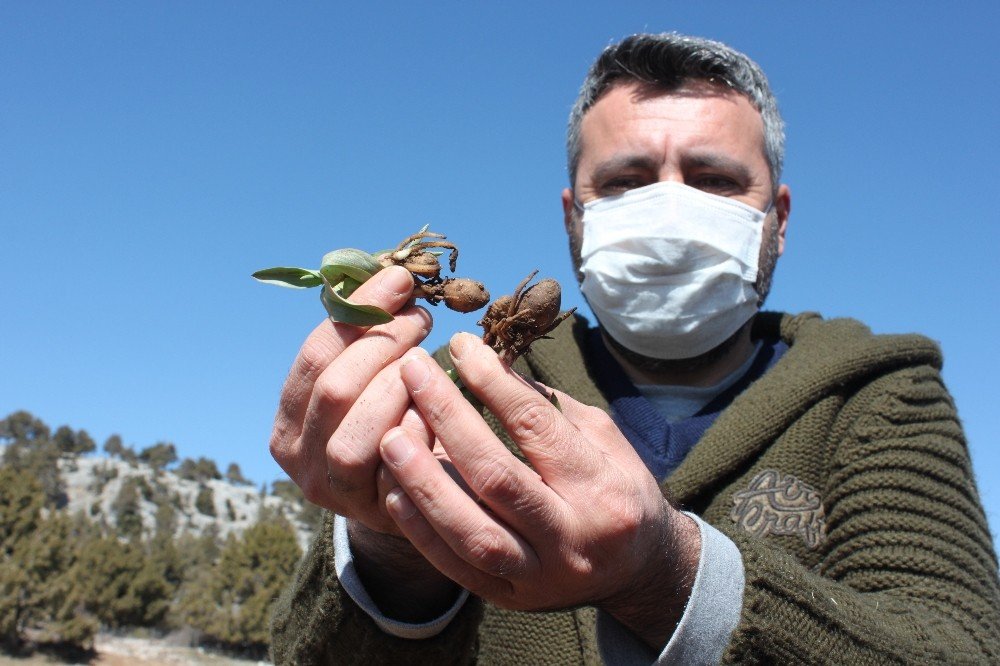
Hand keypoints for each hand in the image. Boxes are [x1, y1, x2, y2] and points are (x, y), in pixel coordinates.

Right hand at [269, 265, 431, 534]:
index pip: (316, 354)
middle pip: (335, 387)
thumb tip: (392, 274)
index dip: (359, 312)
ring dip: (399, 385)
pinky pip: (394, 464)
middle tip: (422, 318)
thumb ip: (369, 339)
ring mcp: (333, 490)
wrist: (420, 498)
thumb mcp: (372, 381)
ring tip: (430, 359)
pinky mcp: (373, 513)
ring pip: (356, 431)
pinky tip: (437, 409)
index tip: (401, 281)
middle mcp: (298, 457)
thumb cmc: (396, 422)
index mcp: (288, 416)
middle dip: (384, 342)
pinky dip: (417, 429)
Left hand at [379, 332, 700, 648]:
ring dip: (424, 482)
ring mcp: (540, 575)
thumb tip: (488, 365)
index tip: (460, 346)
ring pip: (471, 531)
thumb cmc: (616, 489)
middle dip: (448, 419)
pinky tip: (394, 490)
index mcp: (601, 489)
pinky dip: (420, 530)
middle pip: (497, 476)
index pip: (536, 427)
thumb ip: (548, 408)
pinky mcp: (510, 599)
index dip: (492, 382)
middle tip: (413, 374)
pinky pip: (456, 567)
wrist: (639, 571)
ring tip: (391, 436)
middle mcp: (572, 537)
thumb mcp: (602, 439)